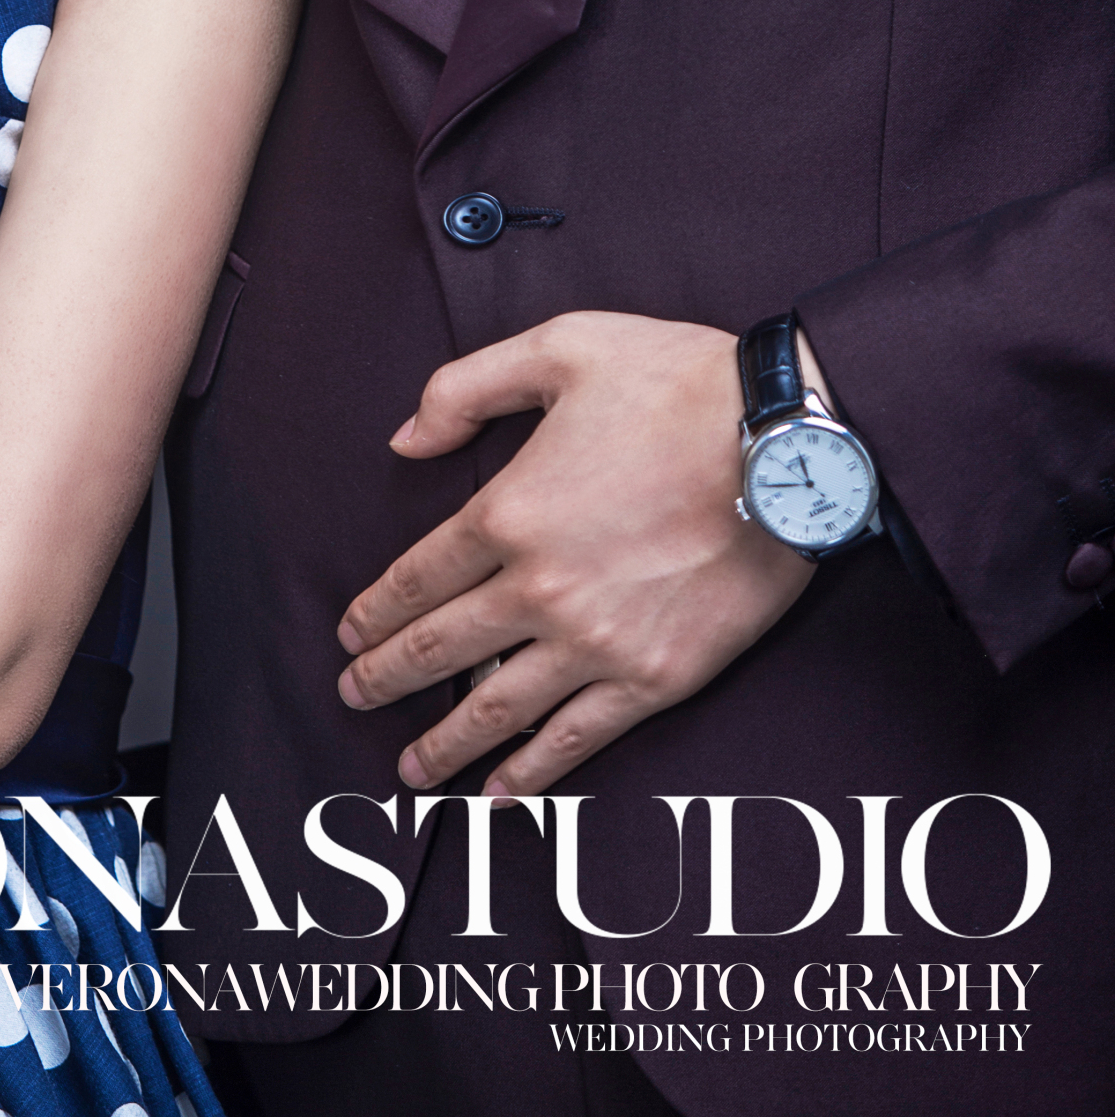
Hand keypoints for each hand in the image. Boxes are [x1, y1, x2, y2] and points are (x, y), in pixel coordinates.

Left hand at [336, 310, 811, 797]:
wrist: (789, 444)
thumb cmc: (675, 382)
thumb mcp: (558, 348)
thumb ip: (465, 389)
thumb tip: (405, 440)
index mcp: (510, 510)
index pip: (420, 575)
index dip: (377, 609)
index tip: (350, 632)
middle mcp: (540, 588)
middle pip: (442, 648)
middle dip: (387, 677)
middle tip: (352, 697)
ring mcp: (597, 642)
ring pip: (497, 708)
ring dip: (443, 742)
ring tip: (408, 768)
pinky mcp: (655, 677)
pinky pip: (577, 738)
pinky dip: (533, 771)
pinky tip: (501, 792)